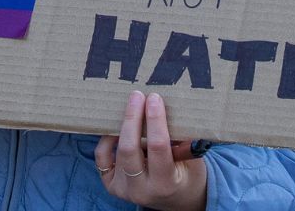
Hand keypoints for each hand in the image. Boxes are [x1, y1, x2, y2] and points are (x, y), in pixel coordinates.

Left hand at [95, 91, 206, 210]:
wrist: (176, 199)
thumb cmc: (187, 175)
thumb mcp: (192, 160)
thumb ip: (182, 139)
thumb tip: (169, 105)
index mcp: (166, 184)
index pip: (158, 147)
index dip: (155, 120)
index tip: (154, 98)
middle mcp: (141, 190)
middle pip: (129, 148)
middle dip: (133, 118)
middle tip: (137, 95)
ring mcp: (123, 189)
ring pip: (115, 150)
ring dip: (123, 126)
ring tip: (132, 107)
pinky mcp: (111, 185)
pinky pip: (102, 156)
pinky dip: (107, 139)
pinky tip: (117, 128)